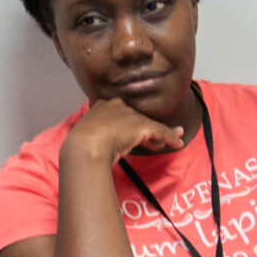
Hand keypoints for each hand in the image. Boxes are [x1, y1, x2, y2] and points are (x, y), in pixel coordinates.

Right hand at [64, 97, 185, 167]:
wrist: (83, 149)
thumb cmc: (79, 148)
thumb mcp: (85, 139)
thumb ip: (93, 138)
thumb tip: (91, 151)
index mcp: (101, 106)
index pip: (121, 115)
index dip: (129, 127)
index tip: (134, 137)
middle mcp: (117, 106)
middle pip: (137, 119)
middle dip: (147, 131)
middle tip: (156, 143)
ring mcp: (129, 115)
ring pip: (150, 125)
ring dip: (163, 134)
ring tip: (173, 140)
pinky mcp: (141, 125)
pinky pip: (161, 131)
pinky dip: (170, 137)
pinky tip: (178, 143)